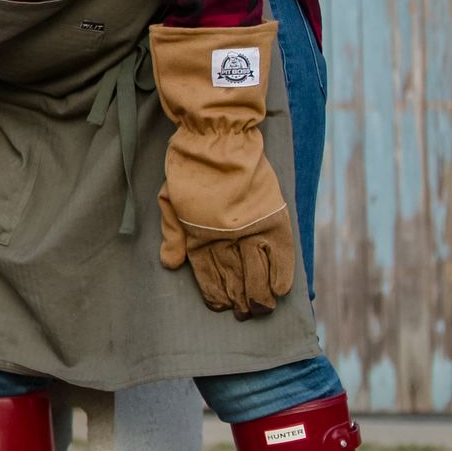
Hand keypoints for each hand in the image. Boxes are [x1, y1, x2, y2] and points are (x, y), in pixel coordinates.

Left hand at [150, 21, 296, 318]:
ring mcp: (250, 229)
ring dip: (259, 296)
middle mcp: (223, 237)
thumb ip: (172, 233)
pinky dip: (281, 275)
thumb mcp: (170, 198)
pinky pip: (281, 255)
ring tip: (260, 309)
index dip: (215, 293)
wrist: (218, 137)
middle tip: (244, 314)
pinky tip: (280, 292)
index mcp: (197, 233)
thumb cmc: (189, 165)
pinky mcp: (272, 218)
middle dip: (239, 300)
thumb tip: (172, 265)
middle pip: (234, 279)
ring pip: (257, 274)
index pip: (207, 274)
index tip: (220, 306)